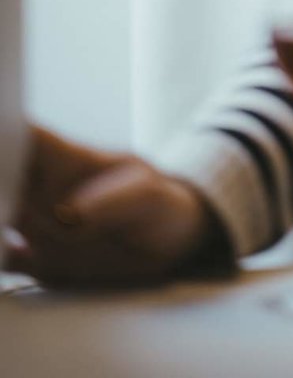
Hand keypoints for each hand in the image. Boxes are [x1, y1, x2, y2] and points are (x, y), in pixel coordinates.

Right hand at [5, 125, 232, 287]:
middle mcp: (41, 190)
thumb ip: (110, 202)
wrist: (170, 240)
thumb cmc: (158, 202)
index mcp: (65, 161)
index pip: (21, 136)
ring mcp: (37, 225)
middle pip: (1, 174)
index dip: (3, 136)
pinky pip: (4, 259)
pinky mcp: (39, 262)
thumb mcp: (145, 196)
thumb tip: (69, 216)